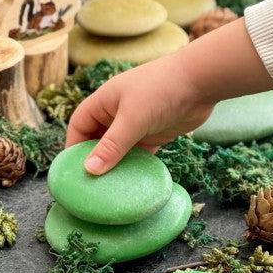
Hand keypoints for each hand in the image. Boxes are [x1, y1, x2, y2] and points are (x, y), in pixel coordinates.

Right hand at [67, 16, 272, 174]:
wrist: (201, 81)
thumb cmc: (160, 90)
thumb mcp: (132, 119)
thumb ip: (111, 146)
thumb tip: (89, 170)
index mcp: (104, 101)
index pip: (79, 125)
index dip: (73, 146)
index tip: (72, 171)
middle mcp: (116, 112)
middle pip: (97, 138)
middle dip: (93, 159)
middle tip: (89, 187)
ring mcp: (136, 123)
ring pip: (118, 148)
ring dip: (114, 165)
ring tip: (108, 191)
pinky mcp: (153, 133)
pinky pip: (138, 153)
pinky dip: (134, 166)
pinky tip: (131, 183)